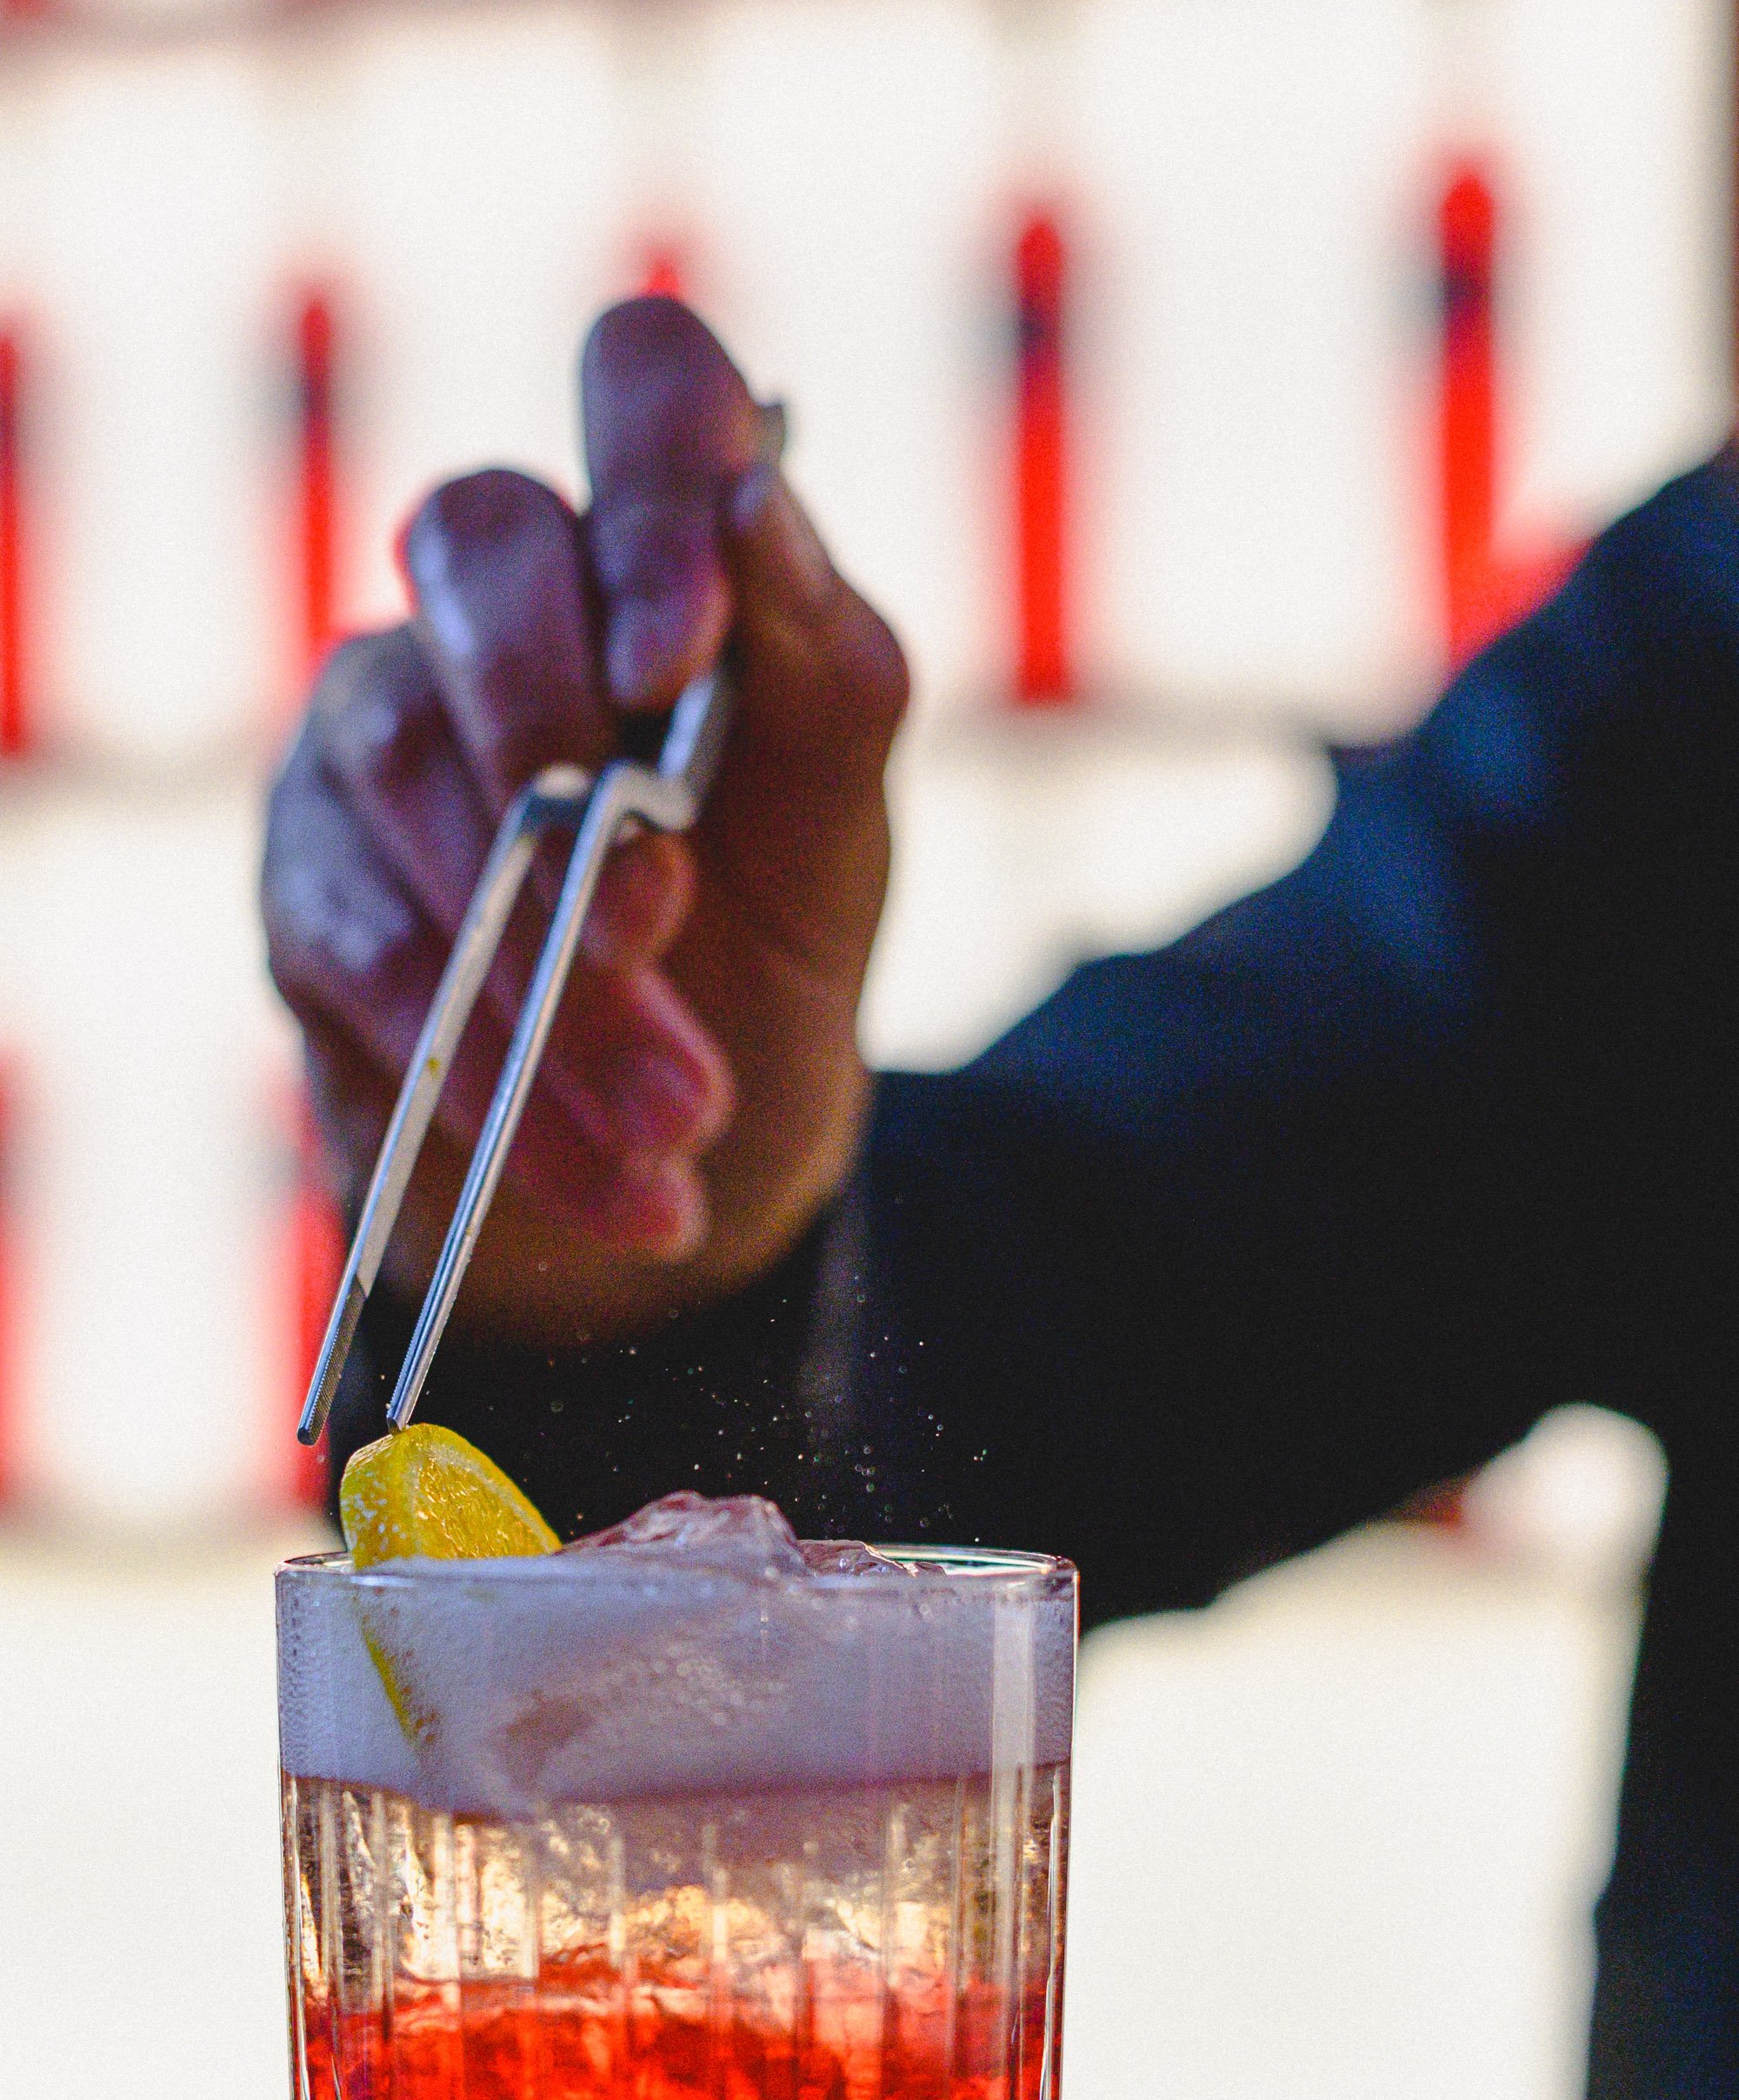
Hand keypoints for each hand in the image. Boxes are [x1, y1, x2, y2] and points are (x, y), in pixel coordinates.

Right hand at [263, 298, 907, 1346]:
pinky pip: (364, 949)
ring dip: (549, 958)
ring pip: (410, 763)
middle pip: (472, 537)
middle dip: (569, 735)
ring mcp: (374, 740)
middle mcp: (493, 611)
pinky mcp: (310, 899)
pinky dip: (496, 1073)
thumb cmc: (769, 953)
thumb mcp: (842, 833)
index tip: (678, 661)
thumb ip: (826, 674)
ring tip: (679, 1113)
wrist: (686, 1167)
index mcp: (655, 556)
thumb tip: (756, 498)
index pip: (639, 380)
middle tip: (655, 917)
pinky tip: (610, 1173)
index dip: (651, 484)